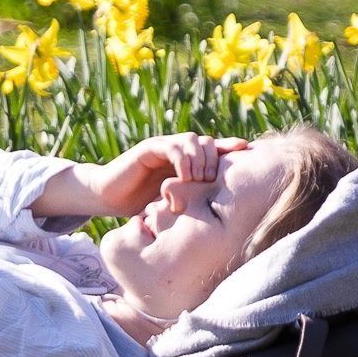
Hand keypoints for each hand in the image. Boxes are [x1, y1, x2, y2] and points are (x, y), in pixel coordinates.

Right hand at [90, 132, 246, 217]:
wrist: (109, 198)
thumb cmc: (141, 204)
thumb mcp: (175, 203)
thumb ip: (195, 200)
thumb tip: (226, 216)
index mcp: (187, 162)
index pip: (215, 149)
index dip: (231, 150)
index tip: (247, 156)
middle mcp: (178, 151)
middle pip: (208, 142)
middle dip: (216, 159)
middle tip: (214, 180)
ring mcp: (164, 147)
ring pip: (192, 140)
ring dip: (200, 159)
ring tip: (199, 180)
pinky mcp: (149, 149)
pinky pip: (171, 146)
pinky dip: (182, 159)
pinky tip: (184, 177)